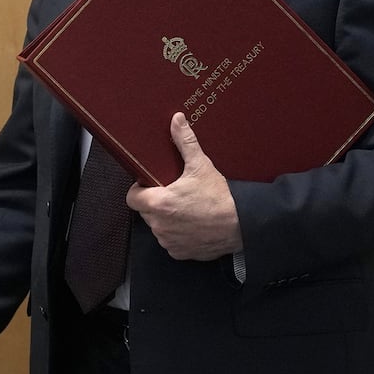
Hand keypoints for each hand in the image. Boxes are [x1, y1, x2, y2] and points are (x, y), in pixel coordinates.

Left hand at [126, 112, 242, 260]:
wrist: (242, 224)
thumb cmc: (220, 197)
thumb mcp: (200, 165)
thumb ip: (185, 142)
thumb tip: (177, 121)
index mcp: (158, 203)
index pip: (132, 198)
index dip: (139, 190)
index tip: (151, 185)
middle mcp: (159, 225)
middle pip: (146, 212)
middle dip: (156, 203)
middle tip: (174, 194)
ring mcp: (169, 241)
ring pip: (158, 227)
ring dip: (166, 220)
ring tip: (186, 209)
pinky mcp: (180, 253)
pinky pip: (171, 242)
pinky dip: (178, 234)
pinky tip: (192, 224)